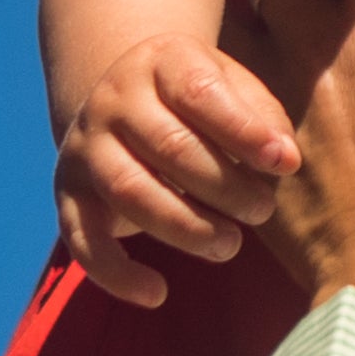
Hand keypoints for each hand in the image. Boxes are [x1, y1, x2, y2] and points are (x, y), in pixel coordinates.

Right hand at [56, 31, 303, 305]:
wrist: (127, 102)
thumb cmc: (199, 102)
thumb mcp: (232, 87)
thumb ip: (263, 117)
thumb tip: (284, 160)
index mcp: (161, 62)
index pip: (201, 93)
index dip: (245, 131)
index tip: (285, 164)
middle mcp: (114, 100)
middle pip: (169, 146)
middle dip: (225, 187)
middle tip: (261, 210)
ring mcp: (87, 147)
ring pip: (131, 191)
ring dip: (187, 227)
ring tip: (231, 245)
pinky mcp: (69, 194)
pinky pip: (84, 240)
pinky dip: (117, 274)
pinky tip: (157, 293)